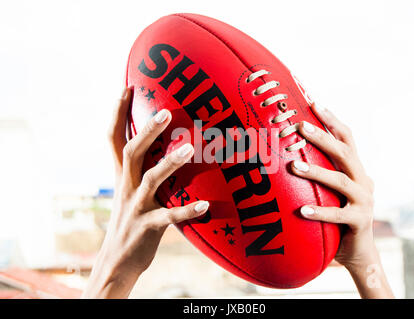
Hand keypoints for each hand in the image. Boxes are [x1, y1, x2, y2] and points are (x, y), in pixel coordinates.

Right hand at [82, 87, 208, 298]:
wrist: (116, 261)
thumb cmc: (131, 222)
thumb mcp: (131, 193)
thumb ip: (144, 171)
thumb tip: (167, 150)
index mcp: (122, 176)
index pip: (114, 138)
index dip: (117, 113)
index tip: (126, 87)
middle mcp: (126, 187)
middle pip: (131, 151)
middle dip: (146, 130)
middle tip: (165, 112)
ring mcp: (136, 206)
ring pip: (150, 179)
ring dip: (168, 163)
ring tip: (188, 149)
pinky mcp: (148, 227)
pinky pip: (169, 217)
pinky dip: (187, 211)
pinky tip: (206, 206)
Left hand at [291, 103, 393, 297]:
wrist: (358, 252)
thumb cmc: (336, 216)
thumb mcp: (328, 191)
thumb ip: (316, 172)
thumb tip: (282, 153)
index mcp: (355, 169)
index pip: (346, 137)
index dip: (331, 119)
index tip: (312, 101)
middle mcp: (363, 180)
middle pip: (345, 152)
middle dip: (322, 137)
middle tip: (300, 126)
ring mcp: (364, 201)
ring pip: (341, 180)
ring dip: (317, 171)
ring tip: (294, 166)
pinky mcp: (360, 222)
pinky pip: (338, 215)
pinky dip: (320, 211)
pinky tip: (302, 211)